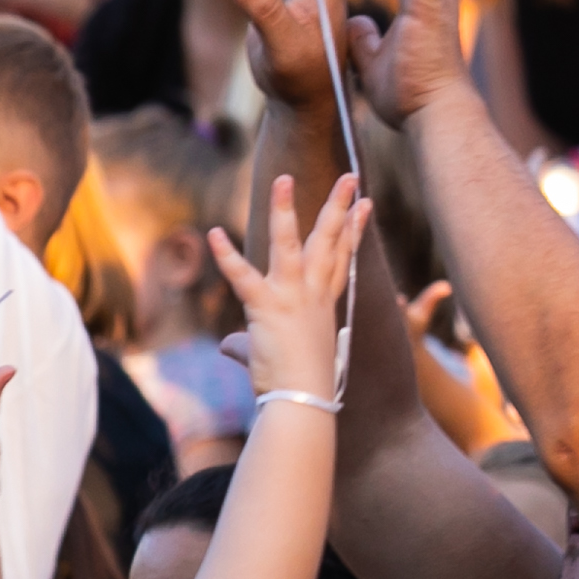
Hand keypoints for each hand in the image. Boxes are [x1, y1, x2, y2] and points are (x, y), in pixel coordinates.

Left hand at [208, 174, 366, 408]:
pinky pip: (243, 277)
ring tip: (284, 179)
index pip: (342, 257)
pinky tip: (214, 233)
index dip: (354, 228)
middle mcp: (313, 294)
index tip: (365, 203)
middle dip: (340, 206)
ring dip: (286, 210)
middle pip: (329, 241)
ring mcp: (292, 297)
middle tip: (351, 176)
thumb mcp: (276, 354)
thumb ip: (250, 343)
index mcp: (323, 302)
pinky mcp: (268, 307)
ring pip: (290, 244)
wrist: (303, 402)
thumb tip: (229, 346)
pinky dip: (226, 256)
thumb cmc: (298, 384)